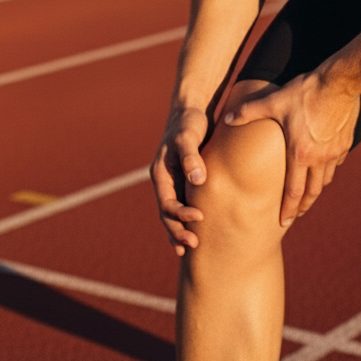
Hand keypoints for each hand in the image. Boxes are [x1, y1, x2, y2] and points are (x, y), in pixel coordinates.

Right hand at [150, 106, 208, 255]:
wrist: (191, 111)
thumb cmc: (189, 122)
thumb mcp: (188, 136)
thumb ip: (191, 157)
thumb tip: (198, 180)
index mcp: (160, 174)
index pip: (167, 202)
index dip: (181, 214)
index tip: (200, 218)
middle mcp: (164, 182)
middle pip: (166, 214)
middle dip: (178, 231)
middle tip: (194, 245)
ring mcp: (172, 183)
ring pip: (171, 215)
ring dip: (179, 232)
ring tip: (191, 249)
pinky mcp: (184, 182)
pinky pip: (181, 207)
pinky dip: (184, 222)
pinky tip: (194, 234)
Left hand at [224, 72, 358, 225]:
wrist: (339, 82)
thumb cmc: (305, 92)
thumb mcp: (273, 101)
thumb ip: (248, 112)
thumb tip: (226, 119)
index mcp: (299, 154)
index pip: (293, 191)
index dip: (288, 209)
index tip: (283, 222)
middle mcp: (319, 158)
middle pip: (311, 192)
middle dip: (302, 207)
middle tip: (296, 216)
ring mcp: (335, 152)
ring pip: (325, 179)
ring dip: (316, 190)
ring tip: (308, 195)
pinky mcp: (346, 142)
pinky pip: (336, 163)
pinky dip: (328, 170)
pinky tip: (324, 168)